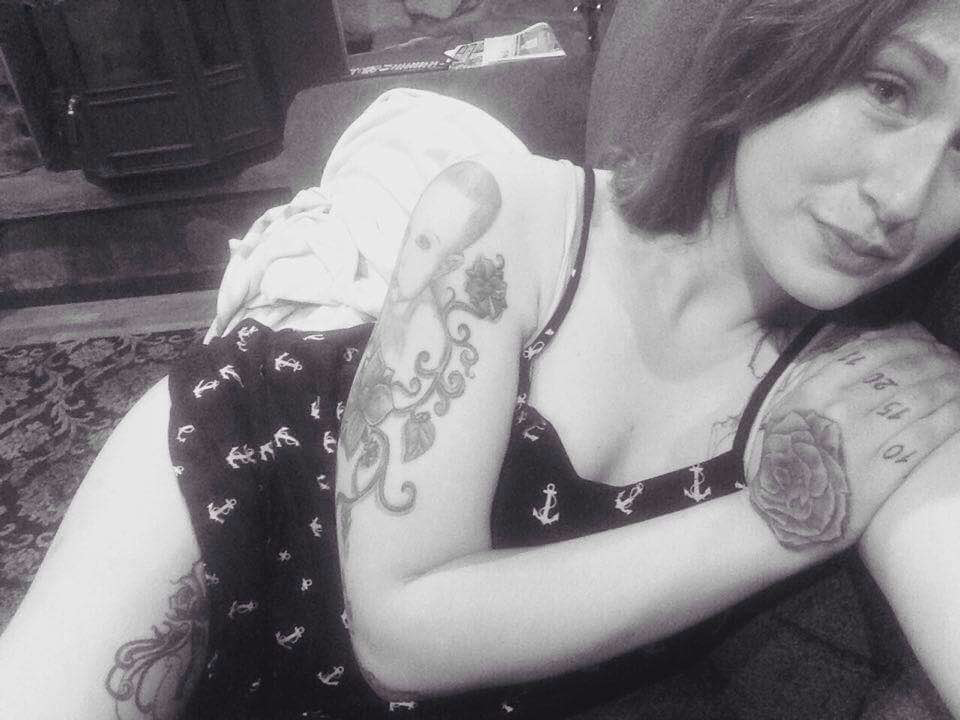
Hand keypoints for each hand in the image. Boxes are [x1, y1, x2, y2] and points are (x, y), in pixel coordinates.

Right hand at [744, 322, 959, 549]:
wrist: (775, 521)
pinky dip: (952, 415)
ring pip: (921, 397)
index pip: (873, 351)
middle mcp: (840, 407)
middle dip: (934, 359)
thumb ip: (816, 381)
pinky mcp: (884, 471)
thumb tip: (854, 352)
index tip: (924, 343)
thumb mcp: (785, 413)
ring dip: (950, 383)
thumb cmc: (780, 466)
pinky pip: (927, 434)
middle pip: (902, 370)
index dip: (906, 342)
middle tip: (951, 359)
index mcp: (814, 389)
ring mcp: (863, 438)